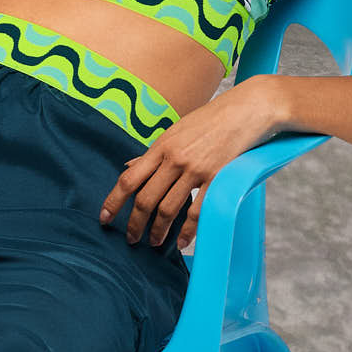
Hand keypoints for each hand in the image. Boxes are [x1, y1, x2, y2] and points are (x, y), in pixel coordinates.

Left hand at [98, 76, 286, 250]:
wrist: (247, 109)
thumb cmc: (210, 120)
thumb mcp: (175, 131)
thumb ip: (152, 153)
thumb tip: (128, 167)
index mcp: (161, 147)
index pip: (129, 179)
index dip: (113, 201)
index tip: (104, 218)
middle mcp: (174, 159)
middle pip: (145, 198)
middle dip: (135, 223)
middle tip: (131, 239)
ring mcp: (196, 169)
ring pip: (168, 208)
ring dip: (158, 230)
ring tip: (154, 242)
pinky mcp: (217, 178)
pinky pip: (198, 211)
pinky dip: (188, 230)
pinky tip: (181, 242)